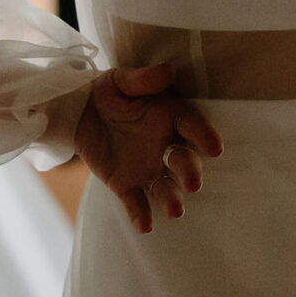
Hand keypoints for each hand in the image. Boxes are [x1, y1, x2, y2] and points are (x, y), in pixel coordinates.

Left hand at [73, 62, 223, 235]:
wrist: (80, 112)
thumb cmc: (109, 92)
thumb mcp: (121, 80)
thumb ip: (142, 78)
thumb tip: (167, 70)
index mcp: (170, 118)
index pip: (192, 126)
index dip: (204, 135)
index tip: (215, 147)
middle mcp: (166, 146)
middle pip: (184, 161)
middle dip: (190, 172)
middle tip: (194, 183)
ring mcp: (149, 169)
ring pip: (165, 187)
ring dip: (172, 199)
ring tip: (175, 211)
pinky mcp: (127, 186)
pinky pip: (136, 202)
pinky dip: (141, 215)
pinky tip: (144, 226)